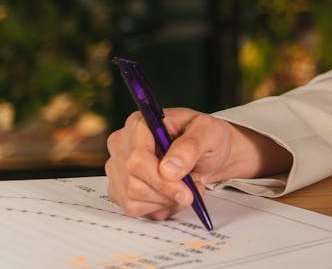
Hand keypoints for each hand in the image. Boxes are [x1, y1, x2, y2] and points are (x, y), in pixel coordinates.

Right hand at [105, 108, 291, 220]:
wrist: (213, 150)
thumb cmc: (211, 136)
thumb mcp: (210, 133)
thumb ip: (191, 147)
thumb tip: (172, 167)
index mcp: (140, 122)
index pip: (137, 156)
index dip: (160, 178)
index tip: (185, 190)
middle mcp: (122, 142)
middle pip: (131, 180)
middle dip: (166, 192)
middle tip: (193, 193)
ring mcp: (119, 166)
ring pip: (130, 198)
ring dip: (162, 201)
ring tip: (186, 190)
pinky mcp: (122, 186)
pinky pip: (132, 208)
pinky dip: (156, 208)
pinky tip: (173, 198)